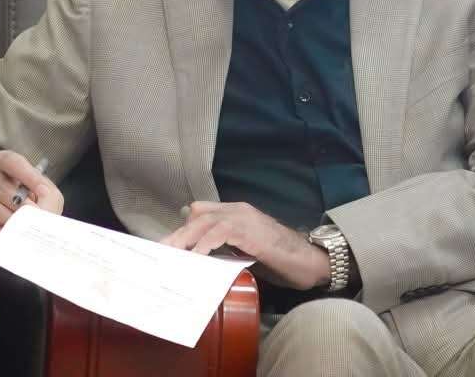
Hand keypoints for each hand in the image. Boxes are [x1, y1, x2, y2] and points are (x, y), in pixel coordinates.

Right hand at [0, 151, 63, 232]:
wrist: (25, 212)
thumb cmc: (34, 194)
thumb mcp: (46, 188)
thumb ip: (47, 192)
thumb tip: (42, 200)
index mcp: (4, 162)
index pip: (12, 163)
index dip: (27, 176)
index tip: (41, 190)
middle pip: (1, 188)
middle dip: (21, 203)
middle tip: (35, 213)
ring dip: (13, 218)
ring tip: (28, 223)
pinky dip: (4, 230)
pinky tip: (16, 230)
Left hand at [160, 201, 329, 290]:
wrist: (313, 262)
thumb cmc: (281, 260)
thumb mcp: (246, 251)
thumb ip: (225, 248)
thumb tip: (199, 259)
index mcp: (236, 213)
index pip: (201, 213)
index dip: (182, 228)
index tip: (166, 245)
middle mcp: (239, 211)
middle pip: (199, 216)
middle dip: (178, 234)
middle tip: (161, 251)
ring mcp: (247, 220)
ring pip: (207, 222)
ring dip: (187, 239)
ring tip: (173, 254)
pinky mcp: (254, 233)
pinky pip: (224, 233)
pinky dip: (207, 243)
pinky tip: (197, 256)